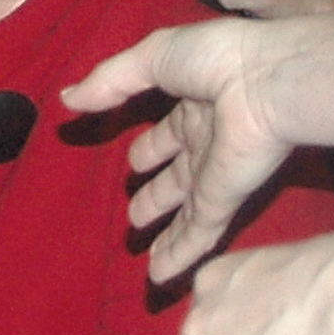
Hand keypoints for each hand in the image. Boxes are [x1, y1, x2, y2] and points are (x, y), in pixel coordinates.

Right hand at [61, 13, 333, 279]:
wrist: (266, 81)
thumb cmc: (216, 58)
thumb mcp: (153, 58)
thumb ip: (110, 81)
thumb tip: (67, 99)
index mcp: (196, 105)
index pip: (168, 133)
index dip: (151, 148)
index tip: (132, 162)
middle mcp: (207, 143)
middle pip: (177, 176)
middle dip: (157, 193)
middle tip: (136, 213)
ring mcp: (215, 174)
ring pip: (186, 211)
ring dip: (166, 231)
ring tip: (141, 248)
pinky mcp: (222, 199)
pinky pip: (198, 233)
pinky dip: (179, 256)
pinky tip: (159, 276)